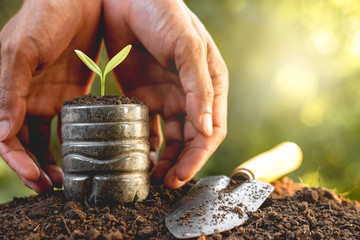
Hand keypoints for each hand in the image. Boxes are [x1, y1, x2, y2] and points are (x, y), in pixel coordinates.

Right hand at [0, 0, 102, 192]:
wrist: (79, 1)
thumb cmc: (45, 17)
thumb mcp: (23, 49)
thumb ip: (9, 89)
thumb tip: (1, 133)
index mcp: (6, 90)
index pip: (4, 136)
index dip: (16, 160)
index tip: (36, 177)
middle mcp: (25, 99)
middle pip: (24, 144)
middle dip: (34, 168)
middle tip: (52, 188)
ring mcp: (49, 99)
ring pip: (46, 140)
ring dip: (53, 161)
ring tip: (67, 180)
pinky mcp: (72, 96)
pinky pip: (70, 126)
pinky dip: (73, 143)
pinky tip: (84, 156)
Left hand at [103, 0, 227, 187]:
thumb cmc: (164, 13)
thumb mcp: (187, 46)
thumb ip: (199, 87)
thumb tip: (207, 131)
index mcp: (211, 84)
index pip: (211, 130)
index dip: (198, 155)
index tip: (181, 175)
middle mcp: (191, 95)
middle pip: (190, 139)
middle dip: (181, 163)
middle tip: (165, 184)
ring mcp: (167, 97)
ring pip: (169, 138)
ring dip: (164, 159)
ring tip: (151, 178)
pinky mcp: (143, 96)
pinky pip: (147, 127)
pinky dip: (145, 144)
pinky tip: (138, 157)